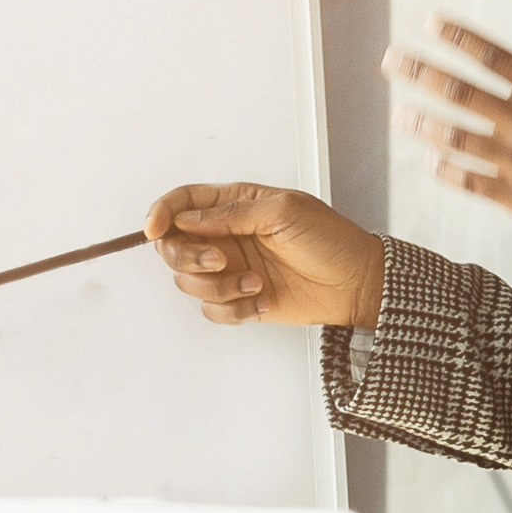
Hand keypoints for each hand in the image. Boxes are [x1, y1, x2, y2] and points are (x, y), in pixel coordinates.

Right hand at [145, 184, 387, 326]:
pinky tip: (264, 300)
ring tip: (256, 283)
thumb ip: (232, 212)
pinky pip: (213, 310)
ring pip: (189, 282)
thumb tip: (188, 218)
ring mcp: (232, 269)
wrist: (357, 282)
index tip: (154, 229)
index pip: (183, 203)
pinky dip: (235, 309)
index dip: (161, 213)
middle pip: (174, 246)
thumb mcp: (284, 211)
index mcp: (234, 204)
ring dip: (218, 287)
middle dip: (189, 258)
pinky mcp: (241, 299)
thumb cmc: (330, 239)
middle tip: (221, 261)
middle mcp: (226, 236)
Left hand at [393, 18, 511, 239]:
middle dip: (421, 74)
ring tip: (398, 114)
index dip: (459, 38)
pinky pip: (475, 182)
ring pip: (459, 138)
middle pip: (462, 93)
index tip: (432, 24)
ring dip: (424, 124)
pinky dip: (450, 172)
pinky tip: (431, 161)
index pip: (493, 56)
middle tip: (390, 61)